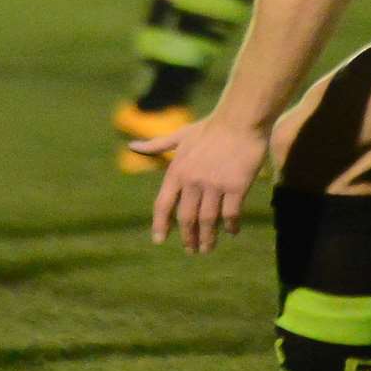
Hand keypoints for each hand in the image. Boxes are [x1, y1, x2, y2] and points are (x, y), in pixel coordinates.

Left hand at [136, 117, 269, 253]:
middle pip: (186, 217)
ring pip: (208, 220)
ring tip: (207, 249)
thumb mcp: (179, 136)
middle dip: (187, 237)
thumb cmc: (210, 127)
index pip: (163, 204)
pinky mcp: (236, 186)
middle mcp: (192, 180)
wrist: (240, 120)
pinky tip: (232, 232)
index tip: (158, 240)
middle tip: (190, 250)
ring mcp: (214, 184)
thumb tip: (130, 147)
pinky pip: (231, 214)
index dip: (160, 224)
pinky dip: (230, 226)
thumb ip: (156, 146)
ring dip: (207, 238)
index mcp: (176, 170)